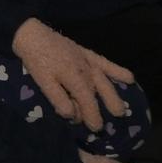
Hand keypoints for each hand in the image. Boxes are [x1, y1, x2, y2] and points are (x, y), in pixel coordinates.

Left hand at [12, 18, 133, 127]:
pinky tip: (130, 78)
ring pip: (105, 80)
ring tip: (121, 109)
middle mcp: (86, 70)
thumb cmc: (36, 60)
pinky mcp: (85, 53)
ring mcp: (87, 61)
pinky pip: (105, 63)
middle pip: (100, 92)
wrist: (31, 34)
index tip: (95, 128)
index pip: (88, 102)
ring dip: (113, 94)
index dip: (92, 116)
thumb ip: (59, 99)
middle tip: (110, 121)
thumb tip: (73, 115)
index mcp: (75, 78)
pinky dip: (117, 70)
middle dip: (107, 107)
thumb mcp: (43, 82)